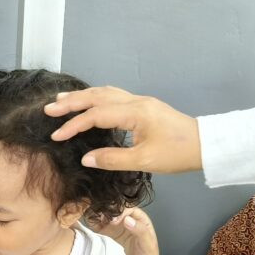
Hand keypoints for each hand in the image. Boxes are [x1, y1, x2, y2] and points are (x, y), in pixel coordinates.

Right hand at [45, 87, 200, 172]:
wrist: (206, 145)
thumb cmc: (177, 154)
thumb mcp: (144, 161)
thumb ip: (112, 159)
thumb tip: (86, 158)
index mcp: (135, 113)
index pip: (96, 115)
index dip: (74, 124)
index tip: (57, 135)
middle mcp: (136, 101)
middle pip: (97, 96)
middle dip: (71, 102)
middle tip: (49, 107)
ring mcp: (140, 101)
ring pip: (105, 92)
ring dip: (82, 96)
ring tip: (63, 100)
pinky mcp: (144, 107)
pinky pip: (114, 96)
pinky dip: (96, 98)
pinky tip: (89, 102)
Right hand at [89, 207, 159, 254]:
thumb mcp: (148, 244)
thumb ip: (140, 230)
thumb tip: (127, 219)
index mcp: (138, 218)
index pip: (127, 207)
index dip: (120, 211)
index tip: (114, 221)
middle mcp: (124, 219)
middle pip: (113, 208)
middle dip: (107, 211)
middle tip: (102, 219)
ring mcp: (113, 226)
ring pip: (103, 214)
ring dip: (98, 214)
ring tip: (95, 221)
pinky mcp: (104, 234)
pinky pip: (96, 225)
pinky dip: (91, 223)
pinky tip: (90, 225)